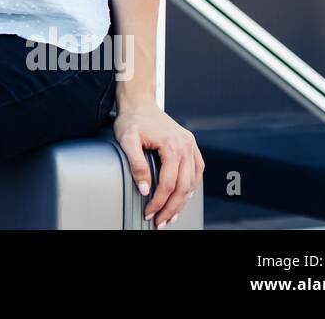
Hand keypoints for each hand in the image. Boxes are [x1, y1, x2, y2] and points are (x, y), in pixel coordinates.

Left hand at [113, 101, 203, 227]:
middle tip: (160, 222)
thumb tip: (145, 189)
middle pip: (184, 187)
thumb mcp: (127, 140)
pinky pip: (196, 172)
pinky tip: (182, 197)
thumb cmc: (132, 120)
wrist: (140, 103)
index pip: (168, 183)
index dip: (159, 202)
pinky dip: (190, 187)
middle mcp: (186, 146)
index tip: (149, 212)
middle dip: (172, 208)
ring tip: (171, 215)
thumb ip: (136, 164)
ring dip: (183, 201)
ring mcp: (191, 146)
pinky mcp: (190, 146)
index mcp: (173, 145)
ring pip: (193, 182)